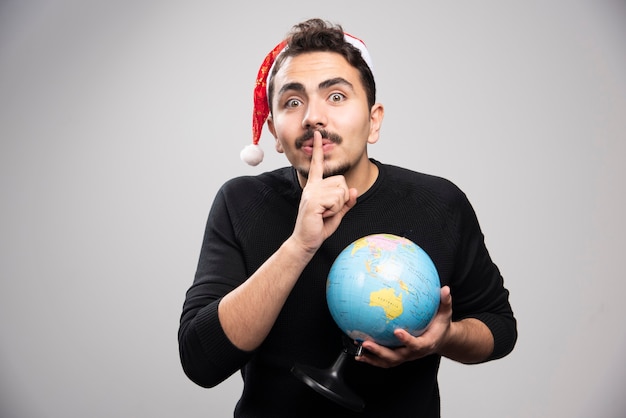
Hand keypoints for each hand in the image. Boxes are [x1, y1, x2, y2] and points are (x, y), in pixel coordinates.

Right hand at [290, 131, 357, 252]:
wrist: (306, 241)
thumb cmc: (319, 227)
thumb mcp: (337, 214)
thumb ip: (346, 202)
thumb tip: (354, 190)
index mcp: (315, 187)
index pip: (317, 165)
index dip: (319, 149)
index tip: (317, 134)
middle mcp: (312, 187)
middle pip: (342, 182)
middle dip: (342, 199)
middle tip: (329, 211)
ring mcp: (312, 192)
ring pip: (341, 191)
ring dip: (338, 206)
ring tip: (325, 214)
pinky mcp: (313, 201)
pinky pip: (336, 200)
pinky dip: (335, 210)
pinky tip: (323, 215)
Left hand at [355, 286, 453, 367]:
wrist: (441, 339)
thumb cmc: (441, 326)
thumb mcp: (445, 313)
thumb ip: (445, 302)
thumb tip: (445, 289)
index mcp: (425, 344)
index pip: (415, 345)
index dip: (406, 340)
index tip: (396, 331)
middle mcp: (413, 353)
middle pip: (395, 357)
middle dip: (380, 352)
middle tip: (367, 342)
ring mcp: (405, 356)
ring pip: (387, 361)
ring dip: (371, 356)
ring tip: (358, 347)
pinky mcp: (398, 356)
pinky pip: (383, 360)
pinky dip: (370, 358)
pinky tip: (358, 352)